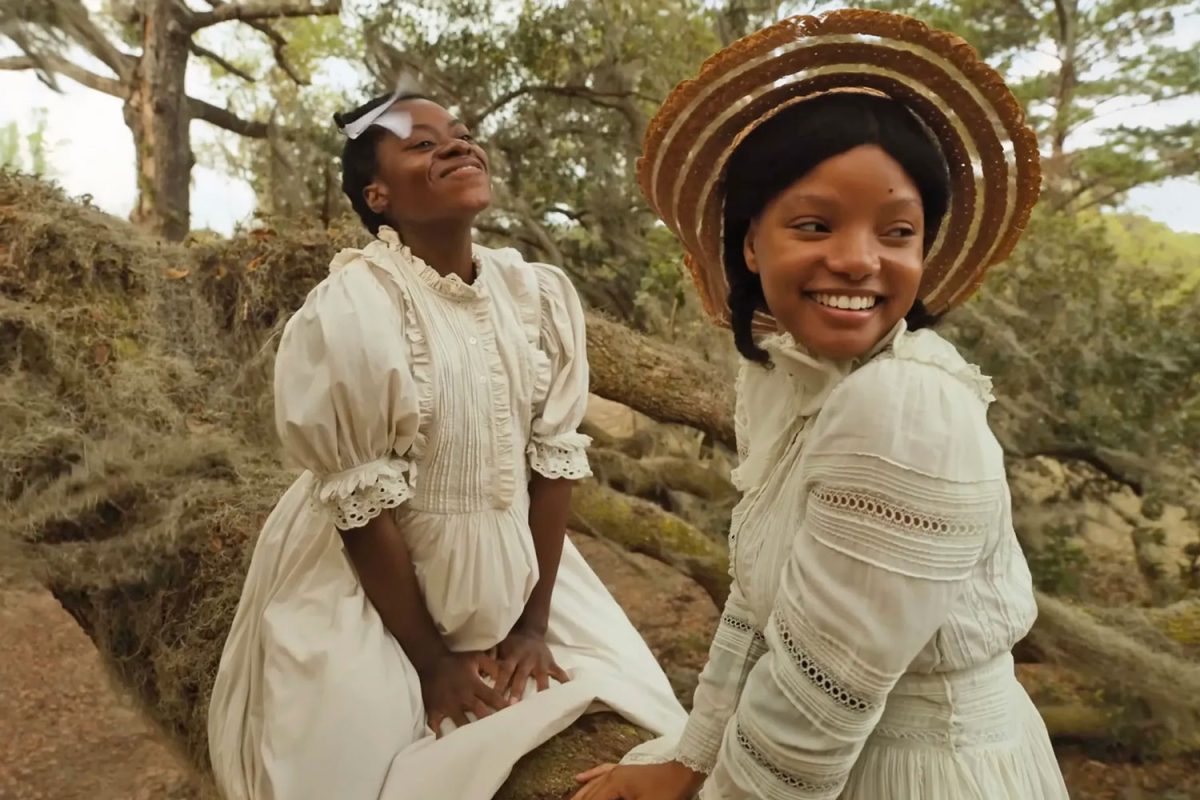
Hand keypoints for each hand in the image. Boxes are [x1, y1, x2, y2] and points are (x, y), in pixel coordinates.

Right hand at [419, 651, 510, 736]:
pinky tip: (445, 747)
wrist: (430, 661)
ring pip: (461, 723)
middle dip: (490, 722)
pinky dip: (440, 736)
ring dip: (470, 733)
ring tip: (480, 745)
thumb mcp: (476, 657)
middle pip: (479, 712)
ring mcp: (448, 705)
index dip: (503, 706)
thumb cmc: (456, 660)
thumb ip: (493, 665)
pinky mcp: (435, 710)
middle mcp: (462, 697)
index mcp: (473, 684)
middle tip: (501, 734)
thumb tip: (508, 672)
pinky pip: (436, 726)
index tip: (514, 716)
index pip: (492, 697)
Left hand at [494, 627, 569, 700]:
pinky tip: (567, 693)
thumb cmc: (511, 643)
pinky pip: (559, 673)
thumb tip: (478, 672)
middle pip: (521, 676)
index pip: (505, 671)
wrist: (530, 630)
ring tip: (541, 707)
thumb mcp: (499, 646)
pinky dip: (564, 682)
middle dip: (517, 691)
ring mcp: (541, 662)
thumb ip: (490, 657)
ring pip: (542, 678)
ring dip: (540, 692)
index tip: (495, 697)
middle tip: (513, 706)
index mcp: (513, 656)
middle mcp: (527, 659)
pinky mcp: (551, 663)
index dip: (500, 683)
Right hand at [570, 761, 703, 799]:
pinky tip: (578, 778)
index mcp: (614, 785)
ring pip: (592, 785)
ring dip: (581, 796)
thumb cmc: (667, 794)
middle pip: (588, 795)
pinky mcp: (625, 771)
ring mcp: (617, 771)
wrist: (685, 772)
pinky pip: (601, 772)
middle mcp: (611, 776)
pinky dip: (589, 776)